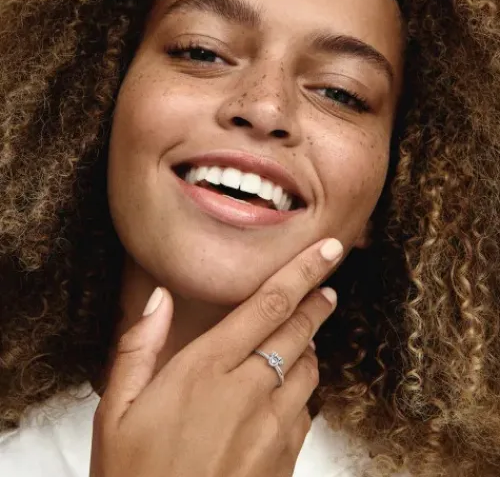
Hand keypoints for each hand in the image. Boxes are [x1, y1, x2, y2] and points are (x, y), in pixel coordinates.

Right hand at [90, 238, 342, 476]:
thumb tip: (159, 298)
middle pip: (298, 329)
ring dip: (308, 344)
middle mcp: (246, 392)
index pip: (267, 305)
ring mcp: (272, 426)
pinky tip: (284, 387)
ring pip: (309, 366)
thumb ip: (139, 347)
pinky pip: (306, 406)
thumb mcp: (117, 410)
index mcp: (204, 370)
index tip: (327, 251)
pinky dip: (301, 385)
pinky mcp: (285, 456)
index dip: (302, 272)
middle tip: (326, 286)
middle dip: (317, 301)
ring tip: (301, 335)